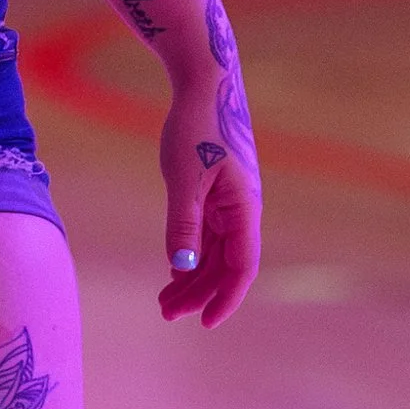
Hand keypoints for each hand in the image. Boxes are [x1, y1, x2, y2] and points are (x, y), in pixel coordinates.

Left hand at [157, 91, 261, 327]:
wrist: (206, 85)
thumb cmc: (196, 127)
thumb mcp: (184, 178)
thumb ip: (183, 224)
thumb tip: (181, 267)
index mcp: (244, 208)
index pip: (242, 266)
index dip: (227, 298)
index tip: (206, 323)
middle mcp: (243, 210)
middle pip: (226, 266)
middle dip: (199, 293)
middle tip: (166, 314)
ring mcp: (232, 203)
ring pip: (216, 253)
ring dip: (193, 278)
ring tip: (164, 302)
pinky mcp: (218, 194)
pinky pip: (209, 235)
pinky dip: (193, 255)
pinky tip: (175, 272)